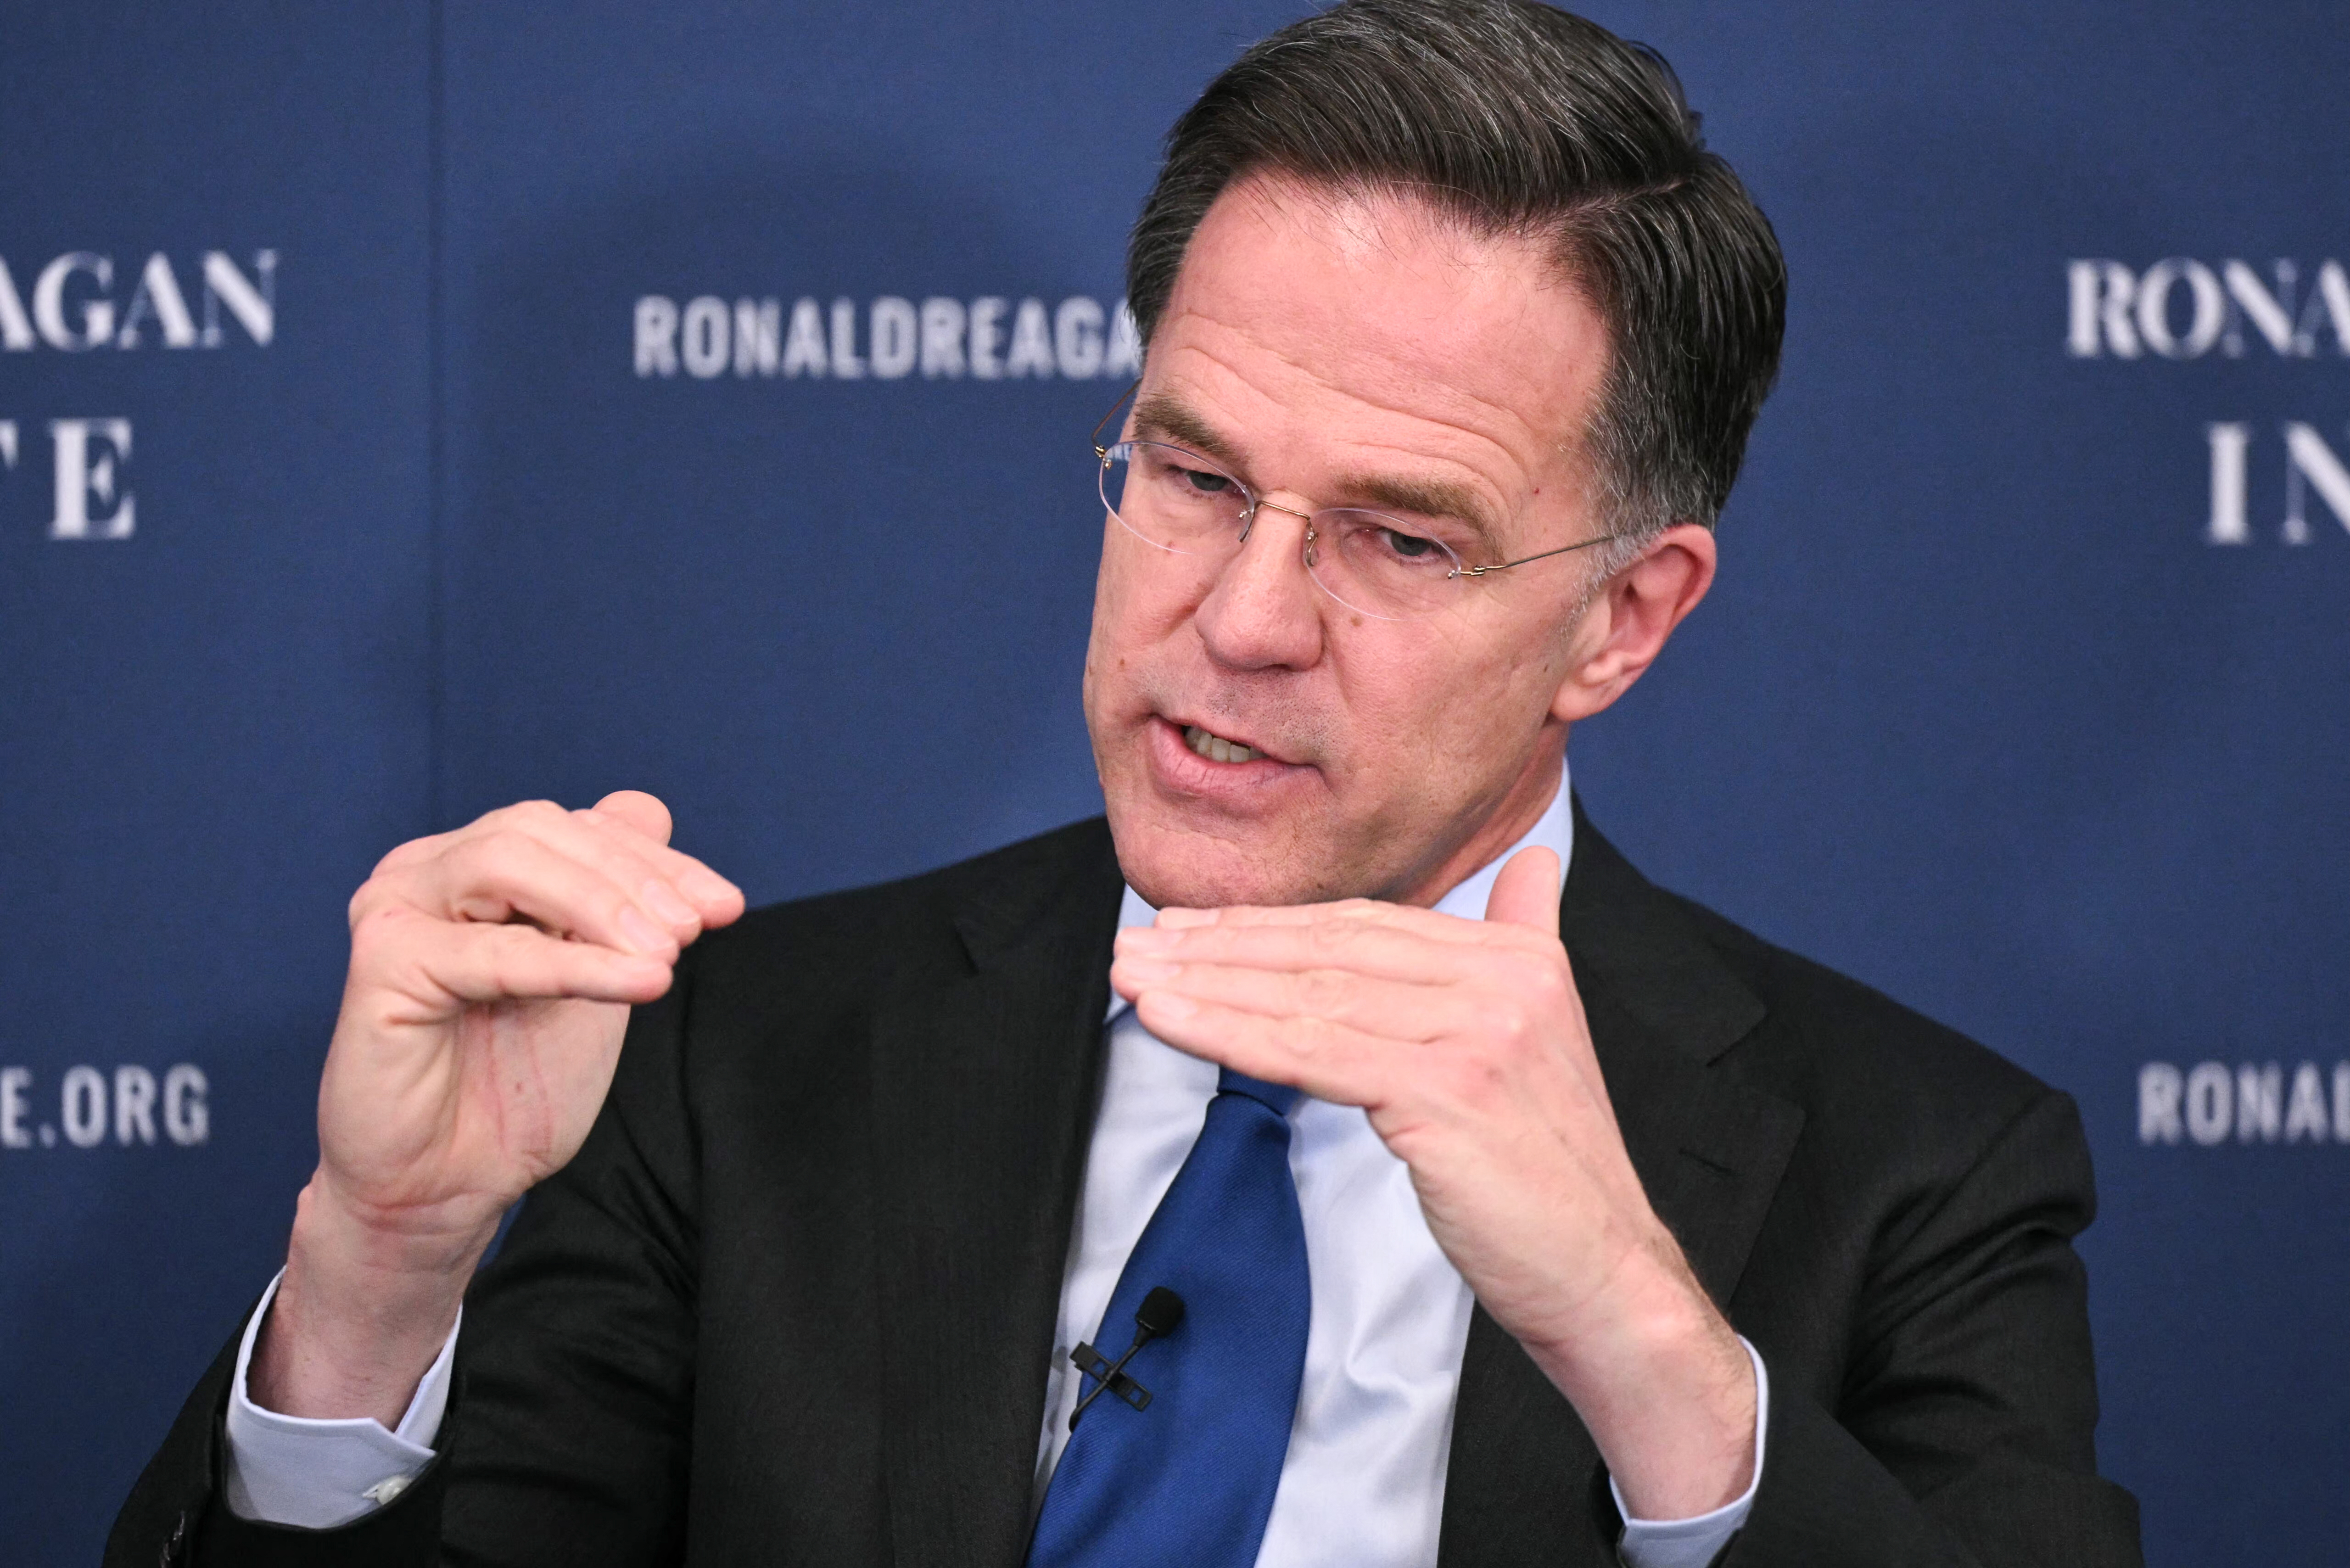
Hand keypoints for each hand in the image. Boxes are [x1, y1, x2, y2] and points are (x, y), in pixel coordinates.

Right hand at [252, 791, 742, 1422]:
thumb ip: (612, 898)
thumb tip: (647, 806)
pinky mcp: (381, 965)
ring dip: (603, 905)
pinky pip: (490, 950)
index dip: (657, 862)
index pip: (576, 829)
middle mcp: (426, 871)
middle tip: (695, 932)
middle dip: (633, 878)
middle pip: (542, 830)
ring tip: (668, 956)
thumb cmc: (513, 1083)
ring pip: (509, 863)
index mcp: (473, 866)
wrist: (448, 1184)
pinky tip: (640, 981)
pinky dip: (573, 963)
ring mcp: (396, 909)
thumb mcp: (589, 977)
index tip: (725, 906)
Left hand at [1109, 849, 1754, 1517]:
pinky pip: (1312, 1052)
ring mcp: (1477, 1032)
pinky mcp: (1445, 1091)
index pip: (1364, 927)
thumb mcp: (1545, 1034)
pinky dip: (1229, 1030)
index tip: (1190, 928)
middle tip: (1137, 944)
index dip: (1268, 925)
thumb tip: (1530, 865)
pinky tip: (1169, 1017)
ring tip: (1133, 976)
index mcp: (1520, 958)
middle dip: (1220, 946)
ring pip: (1310, 995)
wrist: (1604, 1275)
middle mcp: (1503, 979)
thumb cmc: (1547, 1174)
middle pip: (1328, 952)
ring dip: (1206, 983)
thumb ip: (1527, 940)